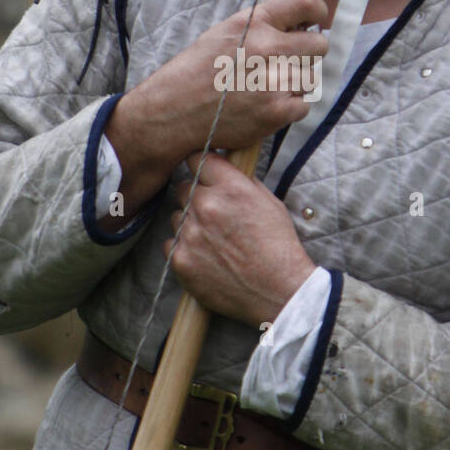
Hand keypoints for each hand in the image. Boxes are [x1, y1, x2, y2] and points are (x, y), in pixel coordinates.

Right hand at [154, 0, 329, 155]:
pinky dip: (288, 109)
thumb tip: (298, 25)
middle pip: (319, 44)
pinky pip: (304, 105)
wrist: (174, 110)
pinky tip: (264, 107)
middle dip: (307, 54)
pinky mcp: (278, 111)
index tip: (317, 20)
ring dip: (296, 84)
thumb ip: (262, 26)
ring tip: (267, 89)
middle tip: (285, 64)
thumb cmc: (197, 71)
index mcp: (255, 22)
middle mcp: (268, 47)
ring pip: (311, 77)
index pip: (305, 2)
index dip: (318, 11)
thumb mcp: (225, 32)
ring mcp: (276, 80)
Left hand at [162, 151, 316, 327]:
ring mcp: (190, 234)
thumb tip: (222, 167)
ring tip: (213, 240)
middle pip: (183, 187)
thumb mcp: (269, 202)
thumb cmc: (278, 247)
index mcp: (230, 188)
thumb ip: (241, 181)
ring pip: (176, 217)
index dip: (201, 166)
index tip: (203, 173)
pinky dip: (184, 248)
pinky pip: (170, 244)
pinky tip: (205, 257)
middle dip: (196, 196)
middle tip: (213, 213)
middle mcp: (206, 207)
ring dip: (189, 223)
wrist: (279, 291)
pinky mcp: (181, 260)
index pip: (197, 159)